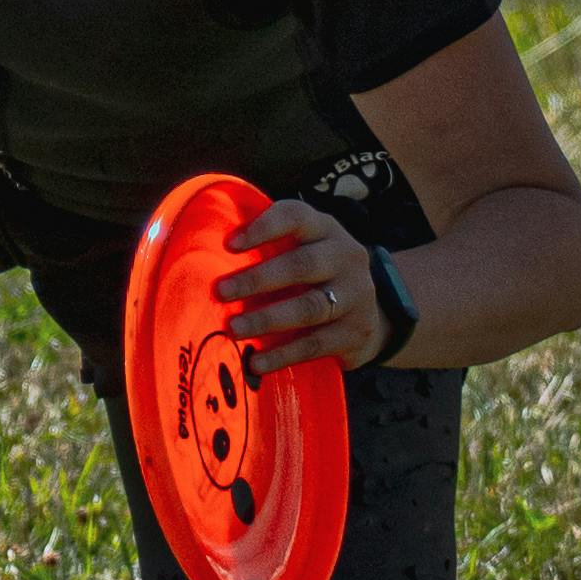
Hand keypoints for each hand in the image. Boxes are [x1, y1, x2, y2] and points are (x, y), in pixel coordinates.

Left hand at [211, 200, 386, 372]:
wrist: (373, 314)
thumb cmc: (317, 275)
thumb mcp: (304, 248)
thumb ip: (269, 247)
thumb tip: (206, 252)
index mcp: (325, 229)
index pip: (296, 216)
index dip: (263, 227)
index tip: (229, 244)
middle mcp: (345, 257)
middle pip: (301, 265)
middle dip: (257, 279)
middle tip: (221, 291)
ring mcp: (355, 296)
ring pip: (309, 307)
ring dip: (267, 319)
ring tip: (234, 329)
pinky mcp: (356, 332)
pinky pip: (316, 344)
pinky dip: (283, 355)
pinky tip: (257, 362)